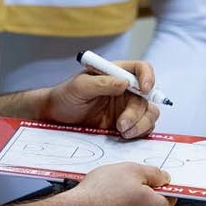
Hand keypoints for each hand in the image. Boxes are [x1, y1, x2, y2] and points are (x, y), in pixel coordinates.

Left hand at [37, 60, 159, 138]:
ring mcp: (127, 108)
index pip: (141, 69)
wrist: (57, 118)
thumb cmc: (65, 96)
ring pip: (149, 113)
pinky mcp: (127, 125)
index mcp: (116, 74)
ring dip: (140, 124)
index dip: (148, 76)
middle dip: (137, 112)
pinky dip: (139, 133)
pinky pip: (143, 128)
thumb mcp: (79, 86)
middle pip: (147, 97)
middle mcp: (126, 90)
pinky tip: (122, 137)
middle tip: (121, 125)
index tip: (145, 89)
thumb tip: (124, 82)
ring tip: (121, 133)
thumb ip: (101, 83)